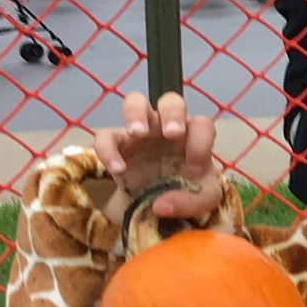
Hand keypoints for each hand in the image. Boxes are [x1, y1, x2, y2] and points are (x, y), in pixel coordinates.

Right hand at [94, 92, 224, 231]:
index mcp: (193, 136)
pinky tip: (118, 169)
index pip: (201, 125)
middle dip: (172, 112)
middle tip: (172, 133)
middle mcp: (167, 127)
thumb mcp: (201, 200)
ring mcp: (140, 132)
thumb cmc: (184, 191)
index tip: (194, 168)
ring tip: (138, 134)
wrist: (154, 204)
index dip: (200, 142)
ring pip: (134, 101)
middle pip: (171, 101)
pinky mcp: (116, 143)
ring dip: (136, 112)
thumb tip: (161, 205)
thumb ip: (193, 202)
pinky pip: (105, 136)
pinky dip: (107, 150)